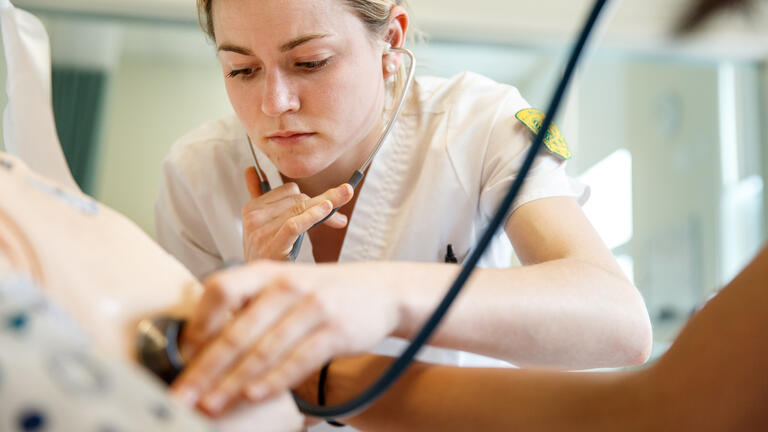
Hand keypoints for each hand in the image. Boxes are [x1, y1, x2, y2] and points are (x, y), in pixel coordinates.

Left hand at [171, 261, 402, 415]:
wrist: (380, 290)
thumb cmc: (320, 294)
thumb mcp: (284, 286)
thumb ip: (249, 305)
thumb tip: (200, 343)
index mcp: (267, 272)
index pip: (221, 289)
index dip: (198, 322)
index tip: (180, 355)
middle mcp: (287, 285)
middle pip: (237, 330)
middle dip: (205, 368)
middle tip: (182, 395)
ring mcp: (313, 307)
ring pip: (264, 351)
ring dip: (233, 382)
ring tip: (210, 405)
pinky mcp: (336, 331)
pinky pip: (298, 360)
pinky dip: (274, 381)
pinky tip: (253, 397)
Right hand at [241, 167, 352, 260]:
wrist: (262, 287)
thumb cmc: (267, 254)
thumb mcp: (261, 225)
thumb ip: (258, 196)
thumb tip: (253, 170)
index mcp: (251, 208)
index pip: (289, 190)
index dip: (312, 197)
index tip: (331, 204)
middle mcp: (253, 218)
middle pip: (297, 199)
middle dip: (323, 203)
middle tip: (345, 198)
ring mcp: (260, 232)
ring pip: (300, 209)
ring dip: (325, 210)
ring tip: (342, 213)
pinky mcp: (270, 246)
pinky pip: (294, 224)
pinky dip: (312, 216)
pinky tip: (327, 210)